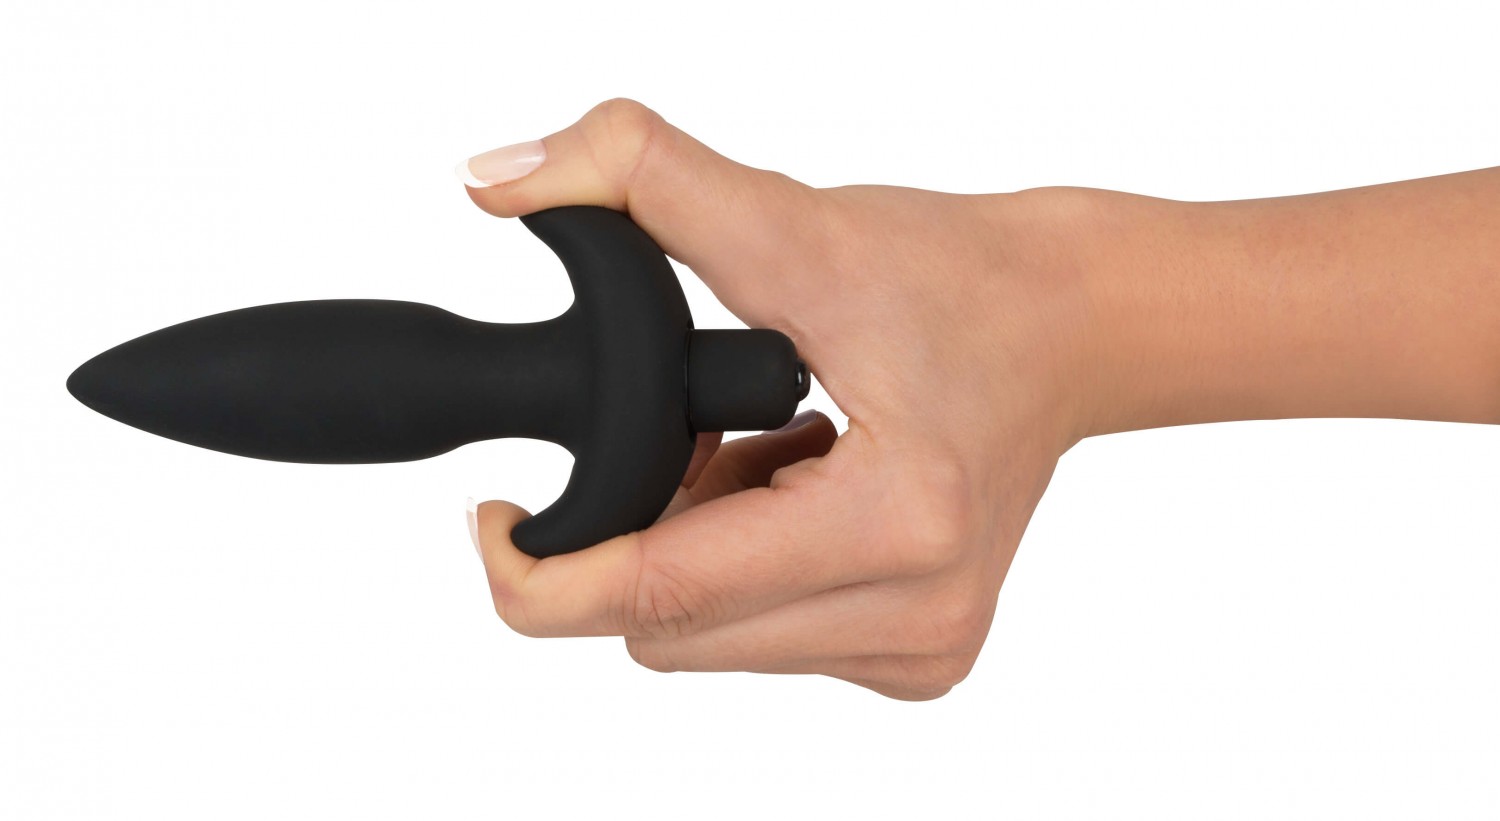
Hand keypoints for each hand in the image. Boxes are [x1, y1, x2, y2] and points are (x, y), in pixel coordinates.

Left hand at [460, 99, 1098, 699]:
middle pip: (665, 631)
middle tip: (688, 435)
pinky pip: (757, 641)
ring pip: (703, 643)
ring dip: (689, 554)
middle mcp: (918, 616)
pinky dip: (739, 572)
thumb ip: (642, 179)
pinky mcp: (921, 659)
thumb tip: (498, 179)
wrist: (1076, 324)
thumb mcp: (795, 219)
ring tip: (759, 454)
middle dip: (634, 537)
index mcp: (895, 521)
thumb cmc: (962, 278)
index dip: (539, 574)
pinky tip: (793, 490)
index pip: (660, 595)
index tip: (493, 518)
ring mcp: (923, 649)